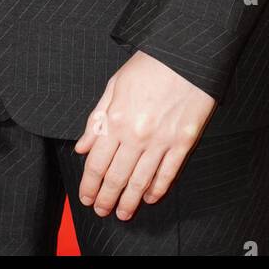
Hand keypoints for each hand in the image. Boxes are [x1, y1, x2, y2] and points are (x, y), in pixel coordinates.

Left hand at [74, 50, 216, 219]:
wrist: (186, 55)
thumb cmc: (150, 65)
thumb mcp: (115, 84)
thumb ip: (97, 118)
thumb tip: (83, 147)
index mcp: (116, 119)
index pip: (97, 163)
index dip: (89, 185)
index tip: (87, 197)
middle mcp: (136, 135)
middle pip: (116, 177)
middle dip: (106, 199)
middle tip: (102, 211)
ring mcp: (161, 141)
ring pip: (140, 182)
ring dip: (129, 202)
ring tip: (123, 214)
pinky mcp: (183, 142)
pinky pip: (167, 174)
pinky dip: (157, 190)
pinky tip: (149, 198)